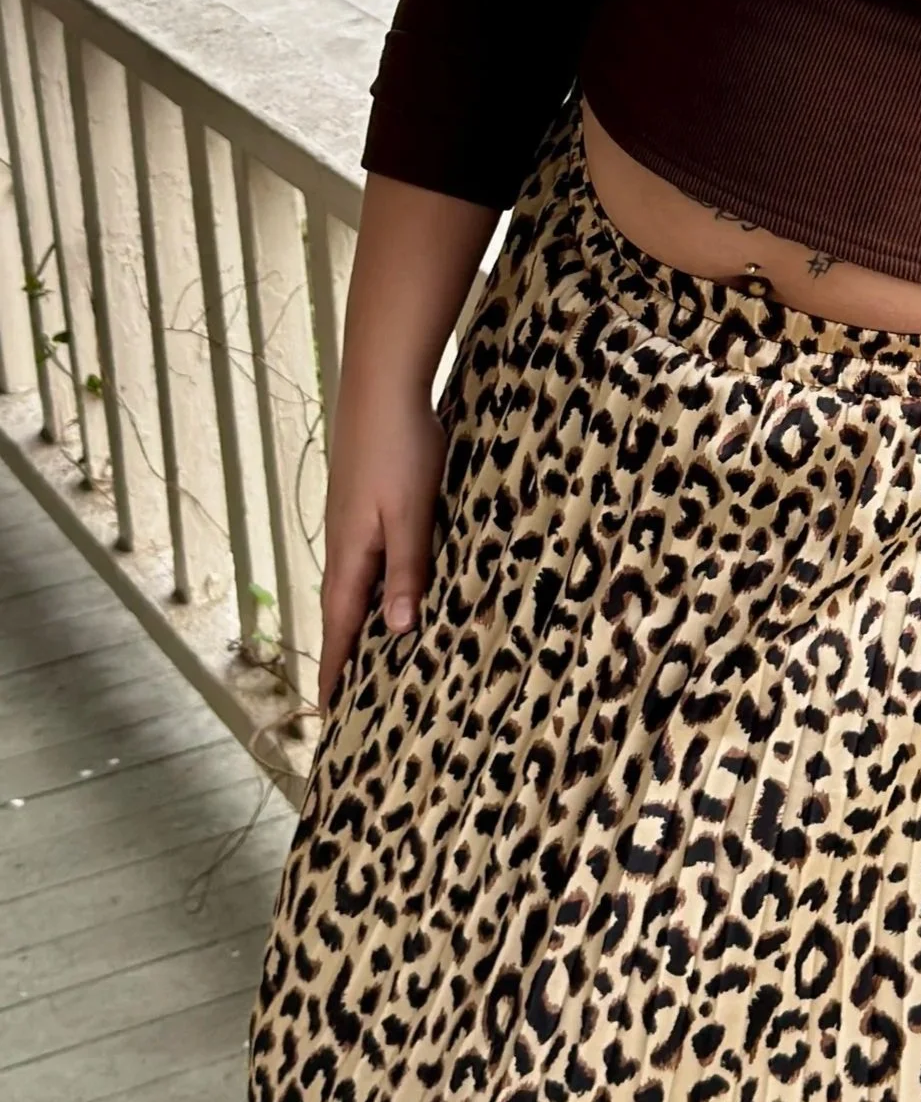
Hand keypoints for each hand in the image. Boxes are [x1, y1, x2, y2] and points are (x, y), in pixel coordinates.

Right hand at [317, 382, 447, 712]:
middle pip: (342, 613)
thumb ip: (406, 570)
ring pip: (354, 585)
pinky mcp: (364, 502)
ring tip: (369, 655)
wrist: (382, 386)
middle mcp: (344, 545)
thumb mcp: (412, 514)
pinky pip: (364, 560)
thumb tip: (398, 631)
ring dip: (358, 622)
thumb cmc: (400, 449)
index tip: (328, 714)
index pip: (340, 628)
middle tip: (349, 700)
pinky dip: (372, 587)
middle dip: (345, 656)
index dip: (337, 671)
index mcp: (351, 556)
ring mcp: (352, 523)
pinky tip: (388, 587)